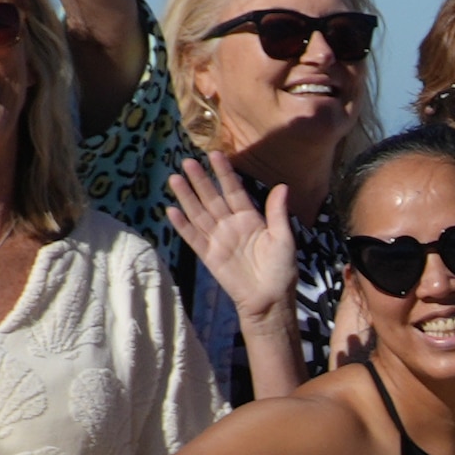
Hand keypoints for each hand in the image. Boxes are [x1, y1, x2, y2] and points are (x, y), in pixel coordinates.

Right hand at [163, 152, 300, 323]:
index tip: (215, 154)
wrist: (270, 299)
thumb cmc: (281, 270)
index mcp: (250, 218)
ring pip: (199, 213)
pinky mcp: (209, 256)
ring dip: (186, 197)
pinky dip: (182, 226)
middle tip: (187, 161)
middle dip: (200, 180)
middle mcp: (231, 225)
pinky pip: (193, 238)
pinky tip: (171, 211)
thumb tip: (281, 186)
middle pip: (212, 198)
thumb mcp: (283, 238)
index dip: (224, 173)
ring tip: (174, 178)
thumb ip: (277, 212)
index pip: (234, 190)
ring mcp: (218, 240)